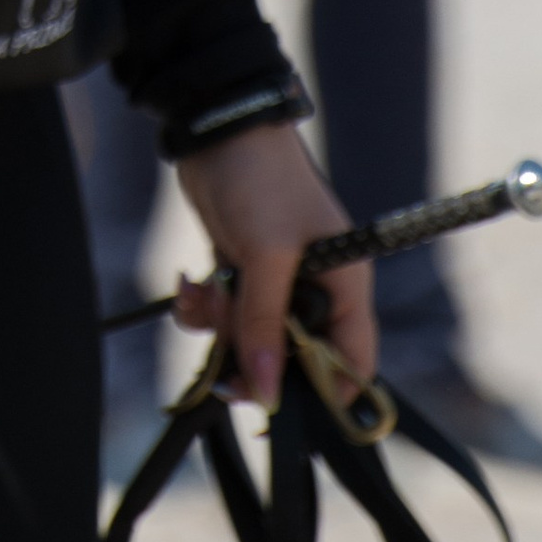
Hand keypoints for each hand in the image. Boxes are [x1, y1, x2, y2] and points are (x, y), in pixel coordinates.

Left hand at [169, 120, 375, 412]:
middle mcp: (314, 288)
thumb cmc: (263, 183)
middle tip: (224, 371)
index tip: (288, 411)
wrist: (218, 130)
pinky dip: (202, 309)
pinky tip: (189, 287)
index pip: (353, 358)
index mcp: (344, 286)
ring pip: (250, 336)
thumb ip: (265, 324)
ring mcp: (274, 281)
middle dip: (256, 360)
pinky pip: (223, 312)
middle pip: (293, 356)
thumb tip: (266, 392)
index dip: (329, 392)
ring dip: (221, 328)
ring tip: (205, 300)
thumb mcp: (269, 256)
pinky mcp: (239, 270)